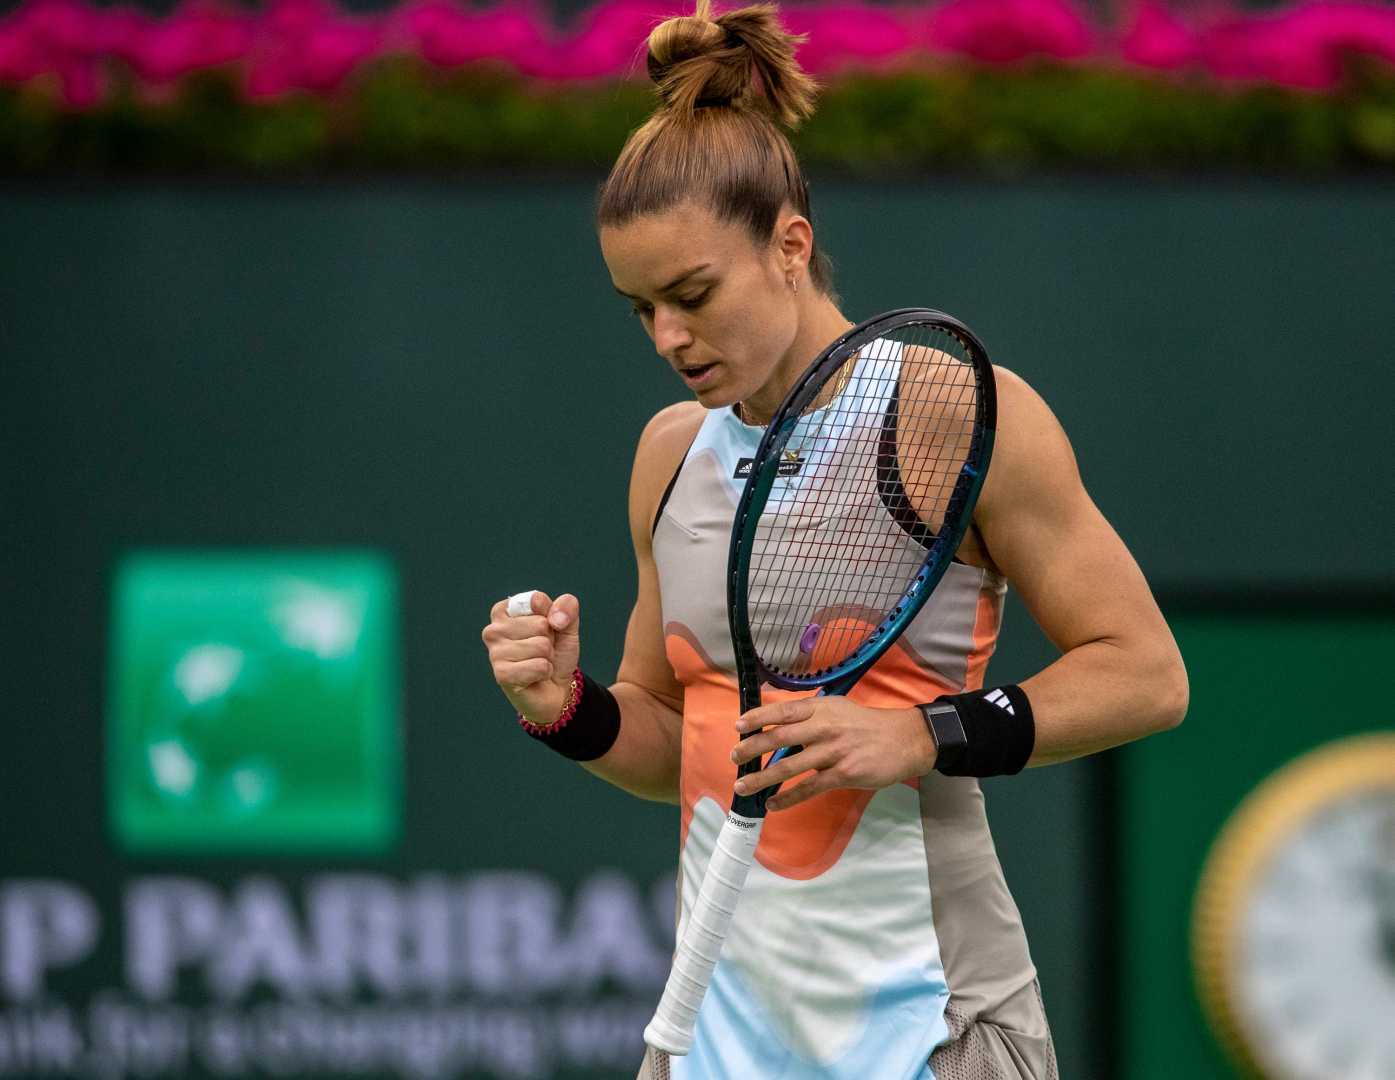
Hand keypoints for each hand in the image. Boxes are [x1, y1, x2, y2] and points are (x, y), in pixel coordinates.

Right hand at [481, 590, 580, 725]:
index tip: (545, 630)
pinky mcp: (501, 674)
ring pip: (541, 646)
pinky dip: (545, 672)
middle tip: (541, 651)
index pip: (536, 600)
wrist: (557, 687)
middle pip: (540, 624)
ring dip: (547, 657)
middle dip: (549, 639)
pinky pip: (539, 666)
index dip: (551, 617)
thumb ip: (566, 606)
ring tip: (537, 662)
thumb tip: (555, 619)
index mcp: (505, 610)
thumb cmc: (555, 652)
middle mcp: (493, 629)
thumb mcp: (566, 623)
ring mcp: (495, 652)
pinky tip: (534, 677)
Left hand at [729, 698, 935, 811]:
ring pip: (789, 766)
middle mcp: (824, 728)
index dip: (758, 717)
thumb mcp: (838, 709)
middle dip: (753, 748)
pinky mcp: (843, 774)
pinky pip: (809, 788)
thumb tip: (779, 724)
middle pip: (780, 738)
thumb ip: (811, 716)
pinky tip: (773, 804)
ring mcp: (833, 752)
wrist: (903, 740)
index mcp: (821, 709)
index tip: (738, 726)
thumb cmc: (866, 725)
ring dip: (762, 778)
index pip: (783, 711)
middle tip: (734, 757)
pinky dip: (788, 798)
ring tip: (743, 786)